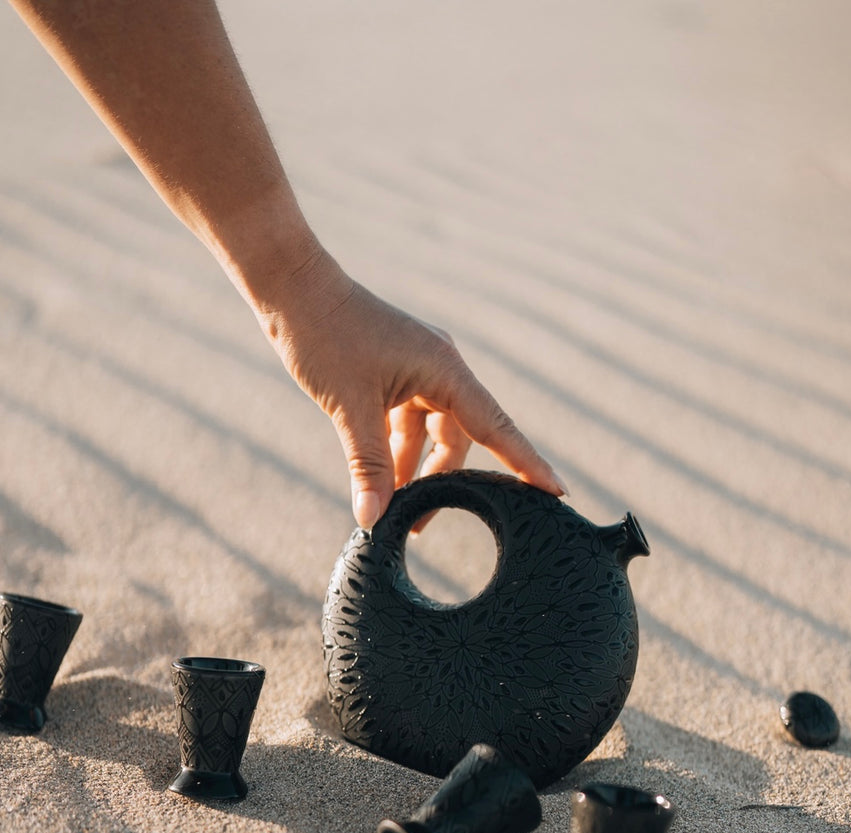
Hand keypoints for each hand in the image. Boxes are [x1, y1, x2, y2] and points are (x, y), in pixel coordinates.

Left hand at [256, 245, 567, 530]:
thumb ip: (368, 466)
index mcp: (444, 370)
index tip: (557, 491)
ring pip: (430, 434)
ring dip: (413, 470)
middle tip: (419, 524)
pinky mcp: (396, 373)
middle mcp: (440, 369)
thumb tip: (373, 520)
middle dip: (441, 482)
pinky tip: (379, 479)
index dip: (527, 463)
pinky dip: (395, 451)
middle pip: (459, 439)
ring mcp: (418, 370)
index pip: (497, 427)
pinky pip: (408, 422)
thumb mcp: (349, 408)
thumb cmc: (324, 336)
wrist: (293, 289)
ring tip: (393, 508)